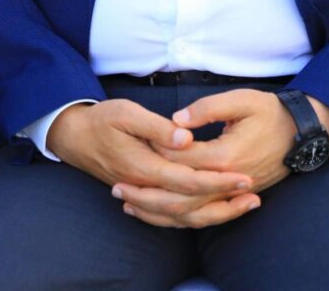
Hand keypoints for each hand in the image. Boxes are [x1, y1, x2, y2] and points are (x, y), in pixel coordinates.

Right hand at [48, 99, 256, 228]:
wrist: (74, 138)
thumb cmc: (102, 120)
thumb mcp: (125, 112)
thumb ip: (156, 127)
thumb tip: (185, 137)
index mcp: (144, 166)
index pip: (187, 180)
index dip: (216, 180)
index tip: (243, 176)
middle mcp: (146, 187)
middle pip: (189, 204)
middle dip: (224, 200)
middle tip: (253, 193)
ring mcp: (144, 194)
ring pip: (182, 215)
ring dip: (215, 212)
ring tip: (243, 205)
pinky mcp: (144, 195)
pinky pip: (172, 216)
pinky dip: (195, 216)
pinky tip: (214, 211)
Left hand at [115, 88, 328, 227]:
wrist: (302, 133)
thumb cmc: (270, 112)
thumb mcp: (241, 100)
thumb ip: (206, 109)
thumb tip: (176, 120)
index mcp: (225, 155)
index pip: (181, 160)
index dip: (156, 154)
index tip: (133, 146)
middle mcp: (226, 181)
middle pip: (179, 197)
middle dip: (146, 194)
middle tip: (116, 188)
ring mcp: (231, 193)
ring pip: (189, 213)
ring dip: (158, 212)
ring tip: (129, 205)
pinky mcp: (235, 198)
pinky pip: (203, 216)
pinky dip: (179, 218)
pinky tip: (160, 213)